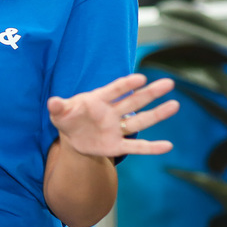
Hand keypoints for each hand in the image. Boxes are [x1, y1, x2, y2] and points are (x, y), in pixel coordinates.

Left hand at [47, 74, 178, 157]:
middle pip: (134, 101)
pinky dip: (152, 147)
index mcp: (98, 100)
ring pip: (140, 120)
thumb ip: (58, 107)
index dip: (126, 85)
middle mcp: (112, 112)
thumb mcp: (60, 113)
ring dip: (157, 114)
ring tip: (174, 105)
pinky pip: (137, 147)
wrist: (72, 137)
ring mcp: (116, 129)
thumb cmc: (68, 118)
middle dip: (150, 93)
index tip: (140, 78)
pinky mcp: (117, 145)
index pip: (114, 90)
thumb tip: (52, 102)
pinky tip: (168, 146)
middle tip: (168, 83)